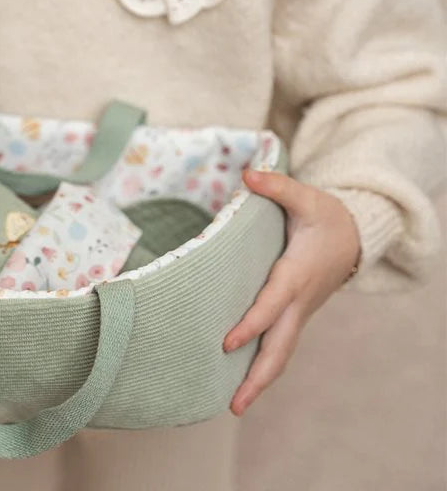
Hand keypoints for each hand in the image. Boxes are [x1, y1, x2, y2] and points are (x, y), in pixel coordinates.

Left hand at [223, 169, 360, 415]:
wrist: (355, 236)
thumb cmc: (326, 216)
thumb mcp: (305, 196)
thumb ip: (276, 186)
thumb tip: (248, 174)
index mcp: (296, 273)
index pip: (272, 304)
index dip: (251, 324)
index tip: (227, 343)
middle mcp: (298, 300)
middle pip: (280, 347)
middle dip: (258, 377)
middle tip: (234, 406)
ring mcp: (299, 312)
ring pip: (281, 353)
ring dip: (260, 380)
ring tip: (233, 406)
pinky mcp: (295, 315)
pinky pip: (280, 345)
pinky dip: (264, 366)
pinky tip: (242, 380)